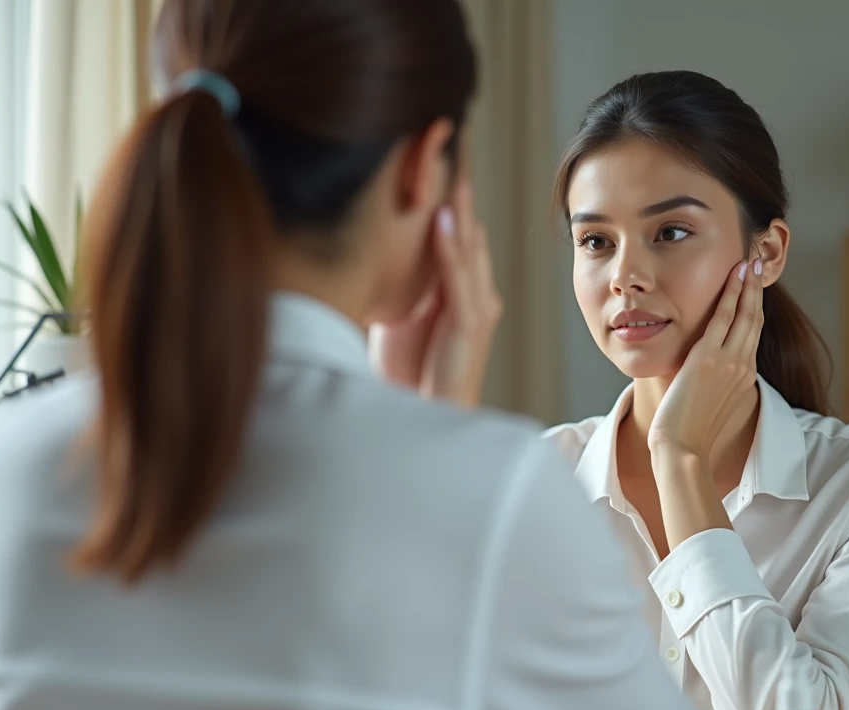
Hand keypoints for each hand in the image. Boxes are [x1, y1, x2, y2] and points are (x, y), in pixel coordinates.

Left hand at [368, 180, 501, 406]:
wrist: (428, 419)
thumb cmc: (412, 378)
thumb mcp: (402, 324)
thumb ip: (400, 294)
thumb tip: (370, 263)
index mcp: (464, 296)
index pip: (459, 240)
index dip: (451, 204)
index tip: (438, 167)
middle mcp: (477, 297)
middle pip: (468, 236)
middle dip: (459, 196)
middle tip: (452, 152)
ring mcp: (476, 309)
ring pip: (467, 249)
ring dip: (458, 210)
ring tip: (451, 173)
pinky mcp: (468, 323)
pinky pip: (459, 277)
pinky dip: (449, 247)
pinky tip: (441, 219)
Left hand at [647, 258, 762, 461]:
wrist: (683, 449)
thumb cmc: (689, 435)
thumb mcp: (709, 407)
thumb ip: (713, 388)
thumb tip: (703, 379)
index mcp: (744, 379)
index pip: (752, 336)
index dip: (754, 310)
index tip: (754, 290)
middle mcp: (743, 367)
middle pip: (755, 320)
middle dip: (757, 290)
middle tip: (759, 264)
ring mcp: (729, 361)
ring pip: (745, 314)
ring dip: (749, 285)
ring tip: (750, 262)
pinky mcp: (710, 358)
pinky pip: (725, 318)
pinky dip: (732, 294)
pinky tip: (735, 275)